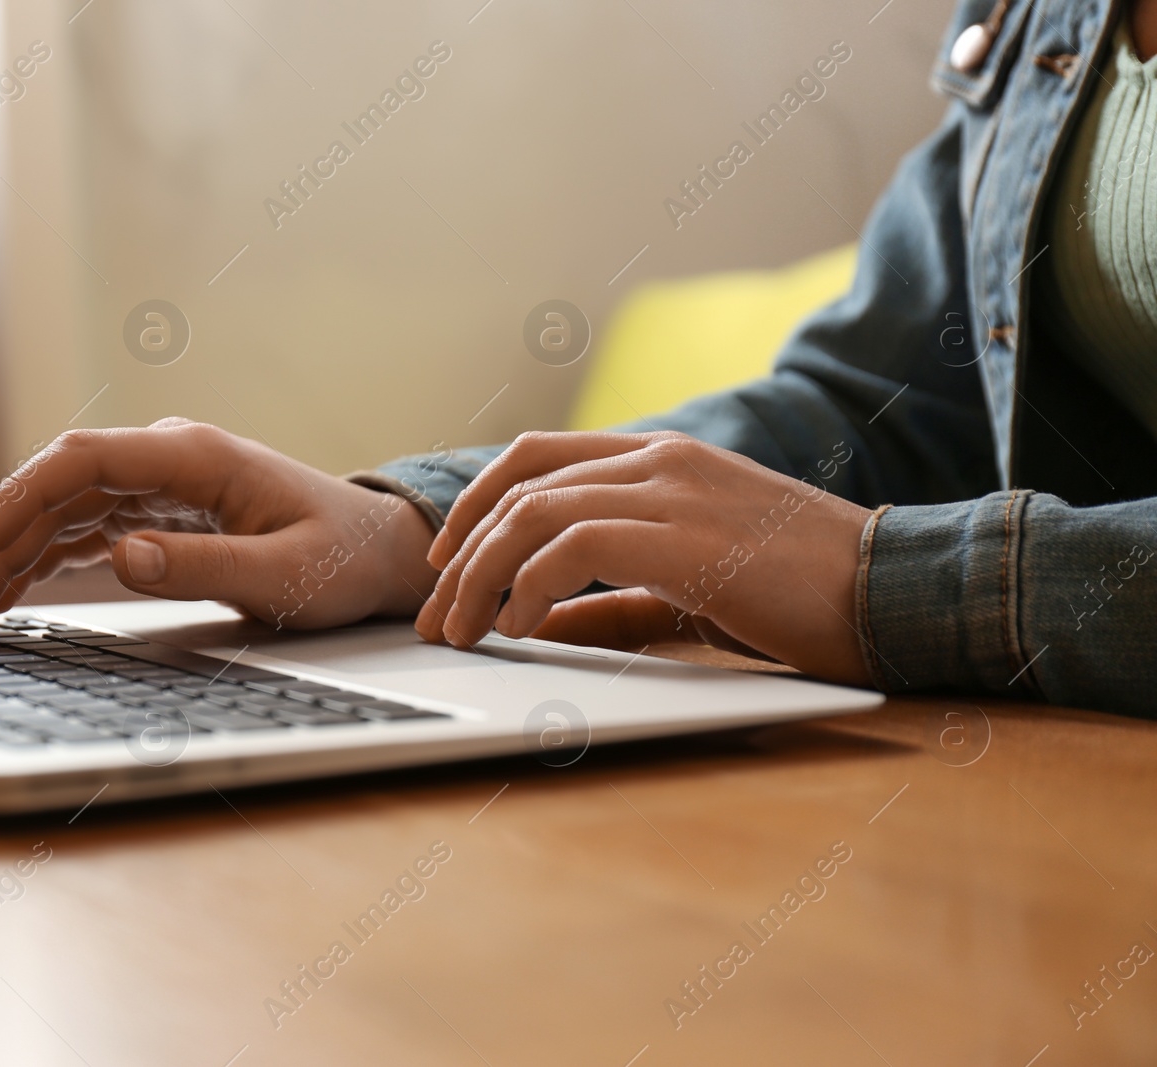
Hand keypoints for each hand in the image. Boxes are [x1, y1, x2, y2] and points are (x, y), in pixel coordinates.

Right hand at [0, 419, 438, 632]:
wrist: (372, 550)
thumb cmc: (340, 558)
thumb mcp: (286, 573)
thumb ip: (207, 565)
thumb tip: (123, 557)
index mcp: (197, 456)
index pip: (88, 459)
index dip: (25, 495)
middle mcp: (169, 460)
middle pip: (62, 491)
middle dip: (0, 545)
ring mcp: (158, 486)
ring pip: (63, 514)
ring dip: (10, 560)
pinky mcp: (157, 515)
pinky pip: (84, 532)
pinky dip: (42, 562)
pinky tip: (7, 593)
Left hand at [415, 431, 873, 684]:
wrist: (894, 593)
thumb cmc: (799, 595)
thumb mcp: (688, 588)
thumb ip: (614, 599)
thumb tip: (541, 623)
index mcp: (660, 458)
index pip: (536, 458)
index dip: (476, 505)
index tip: (446, 562)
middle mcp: (658, 459)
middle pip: (519, 484)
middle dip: (462, 550)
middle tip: (436, 613)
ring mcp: (671, 489)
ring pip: (533, 512)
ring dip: (480, 575)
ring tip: (462, 631)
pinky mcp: (683, 534)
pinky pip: (571, 545)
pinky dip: (528, 585)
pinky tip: (517, 628)